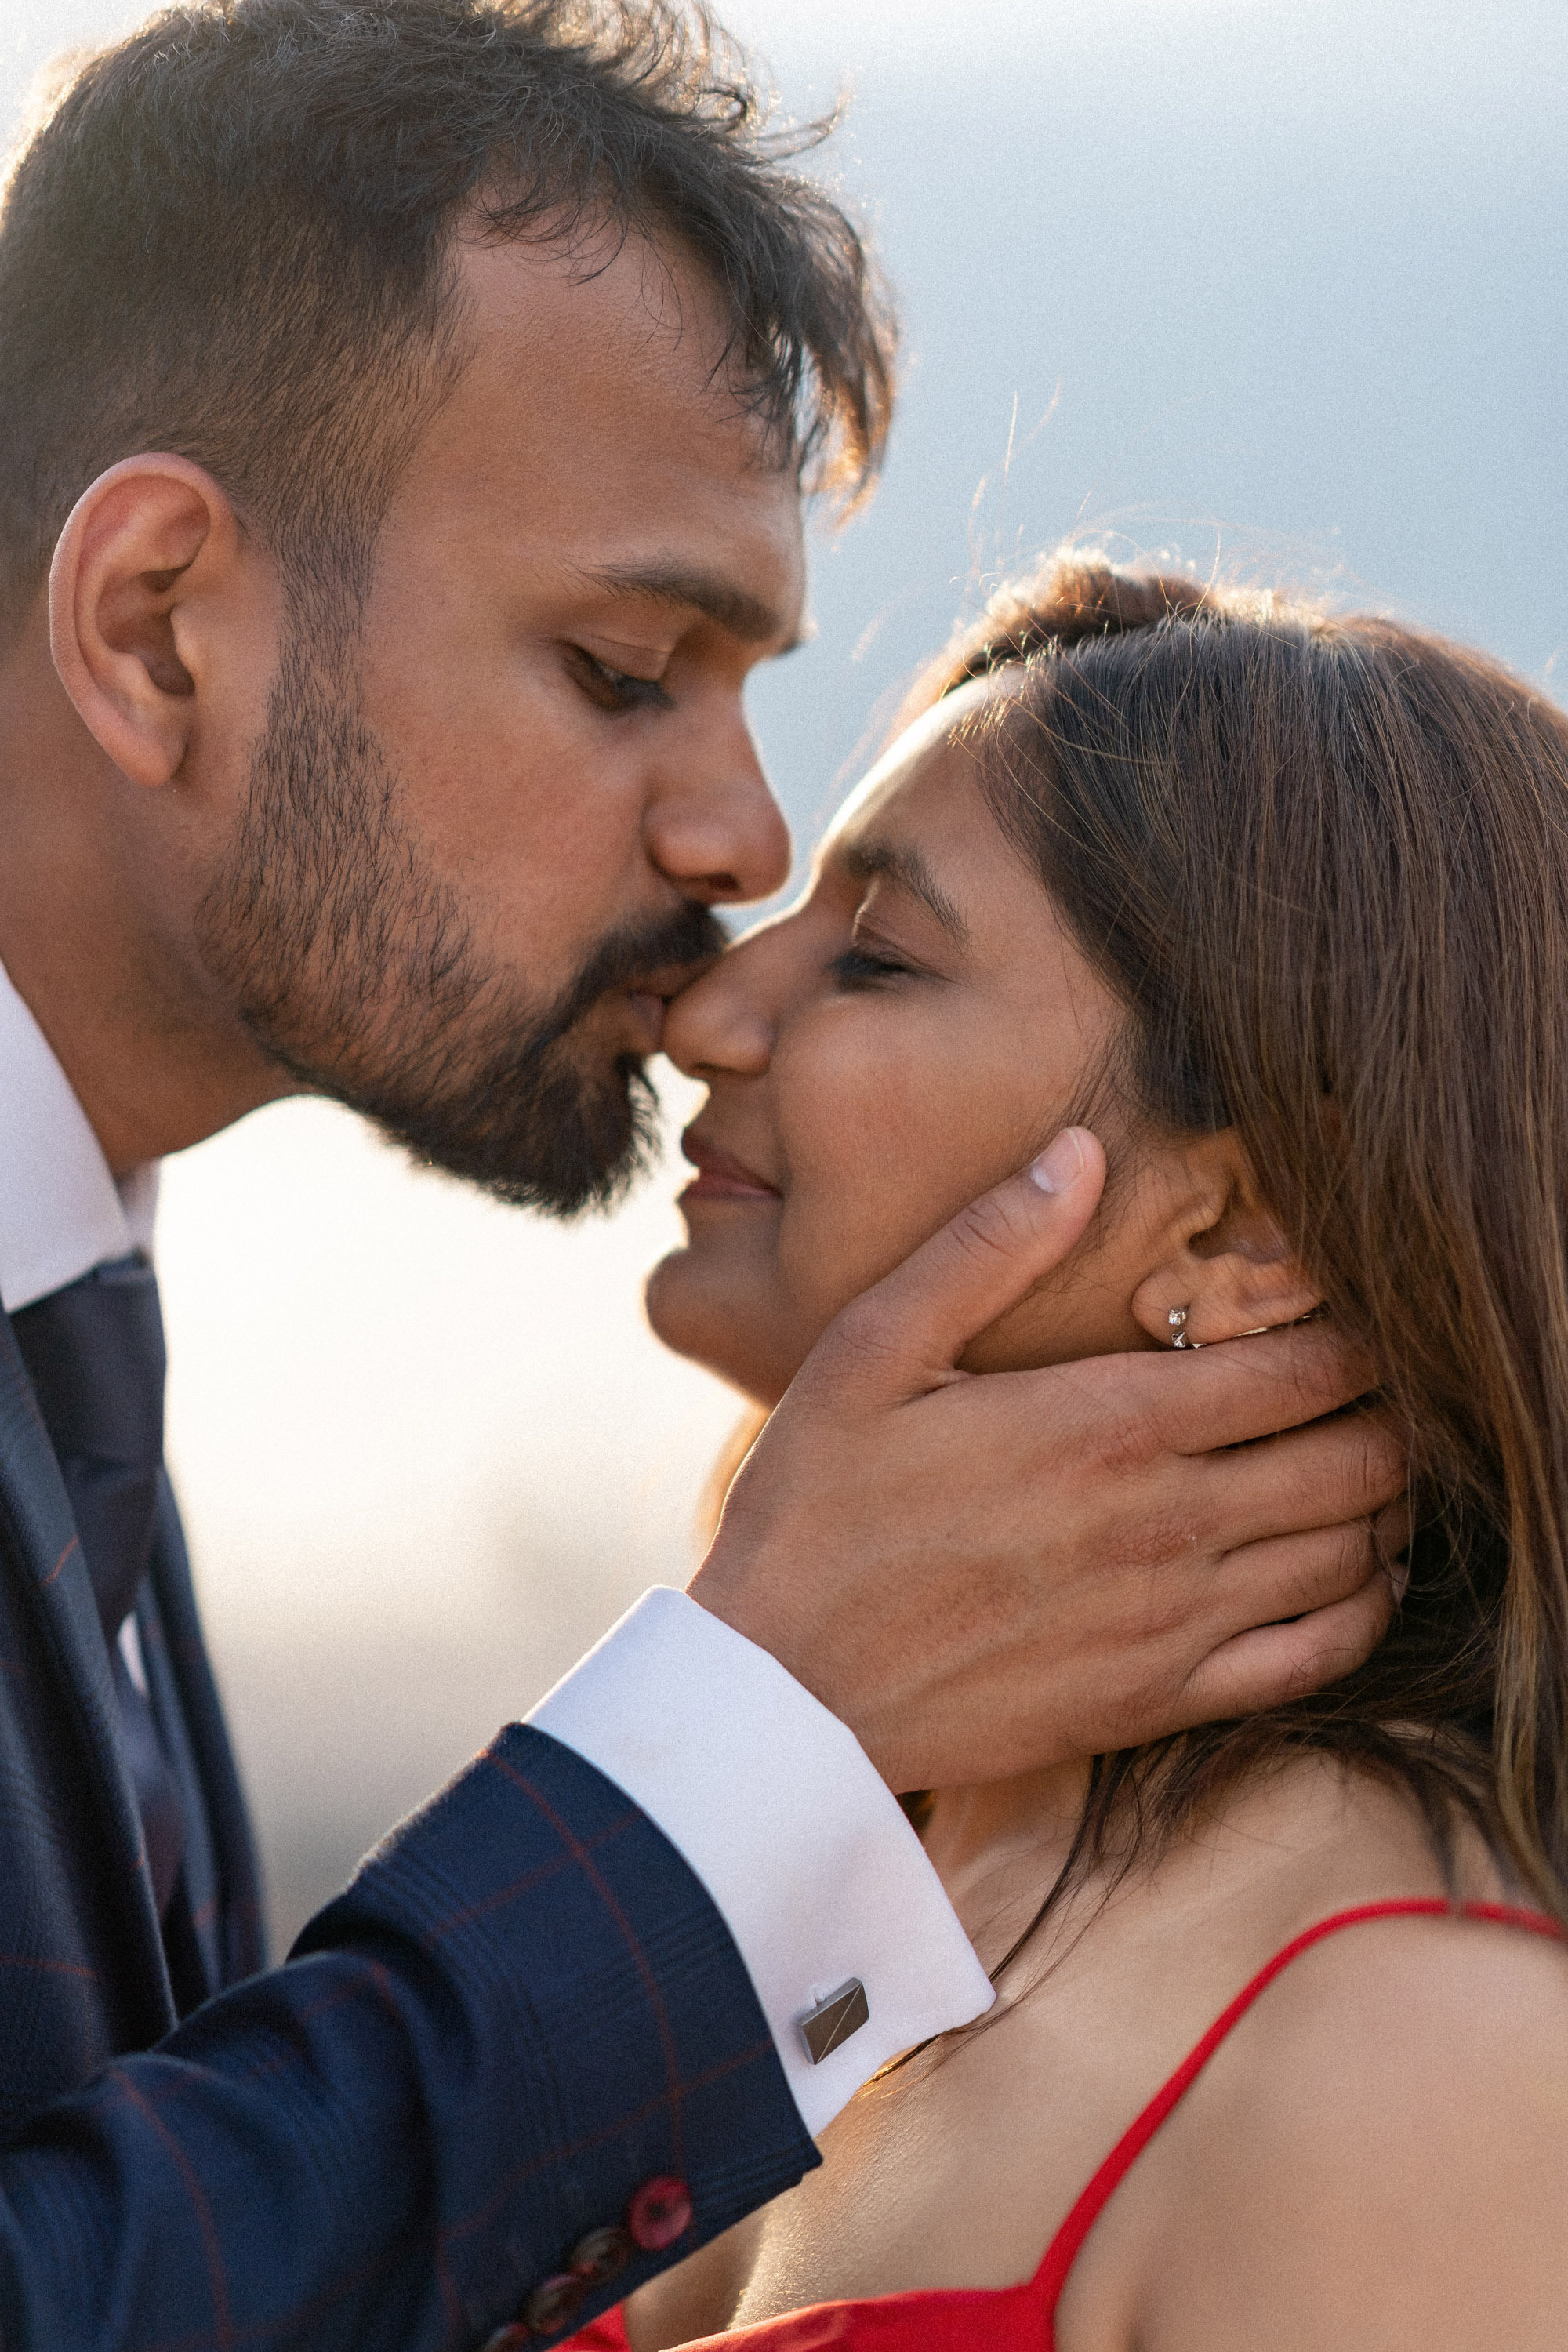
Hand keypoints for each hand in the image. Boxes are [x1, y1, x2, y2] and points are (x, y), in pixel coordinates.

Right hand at [688, 1128, 1406, 1790]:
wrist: (781, 1693)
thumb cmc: (816, 1511)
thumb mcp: (871, 1351)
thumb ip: (985, 1247)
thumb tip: (1080, 1151)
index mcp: (1106, 1423)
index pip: (1303, 1367)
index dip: (1357, 1332)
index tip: (1353, 1310)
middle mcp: (1164, 1523)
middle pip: (1356, 1458)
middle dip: (1387, 1411)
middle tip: (1375, 1385)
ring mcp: (1170, 1623)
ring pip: (1351, 1552)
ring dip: (1383, 1502)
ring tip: (1369, 1463)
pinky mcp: (1157, 1702)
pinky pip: (1317, 1659)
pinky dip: (1363, 1609)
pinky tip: (1355, 1574)